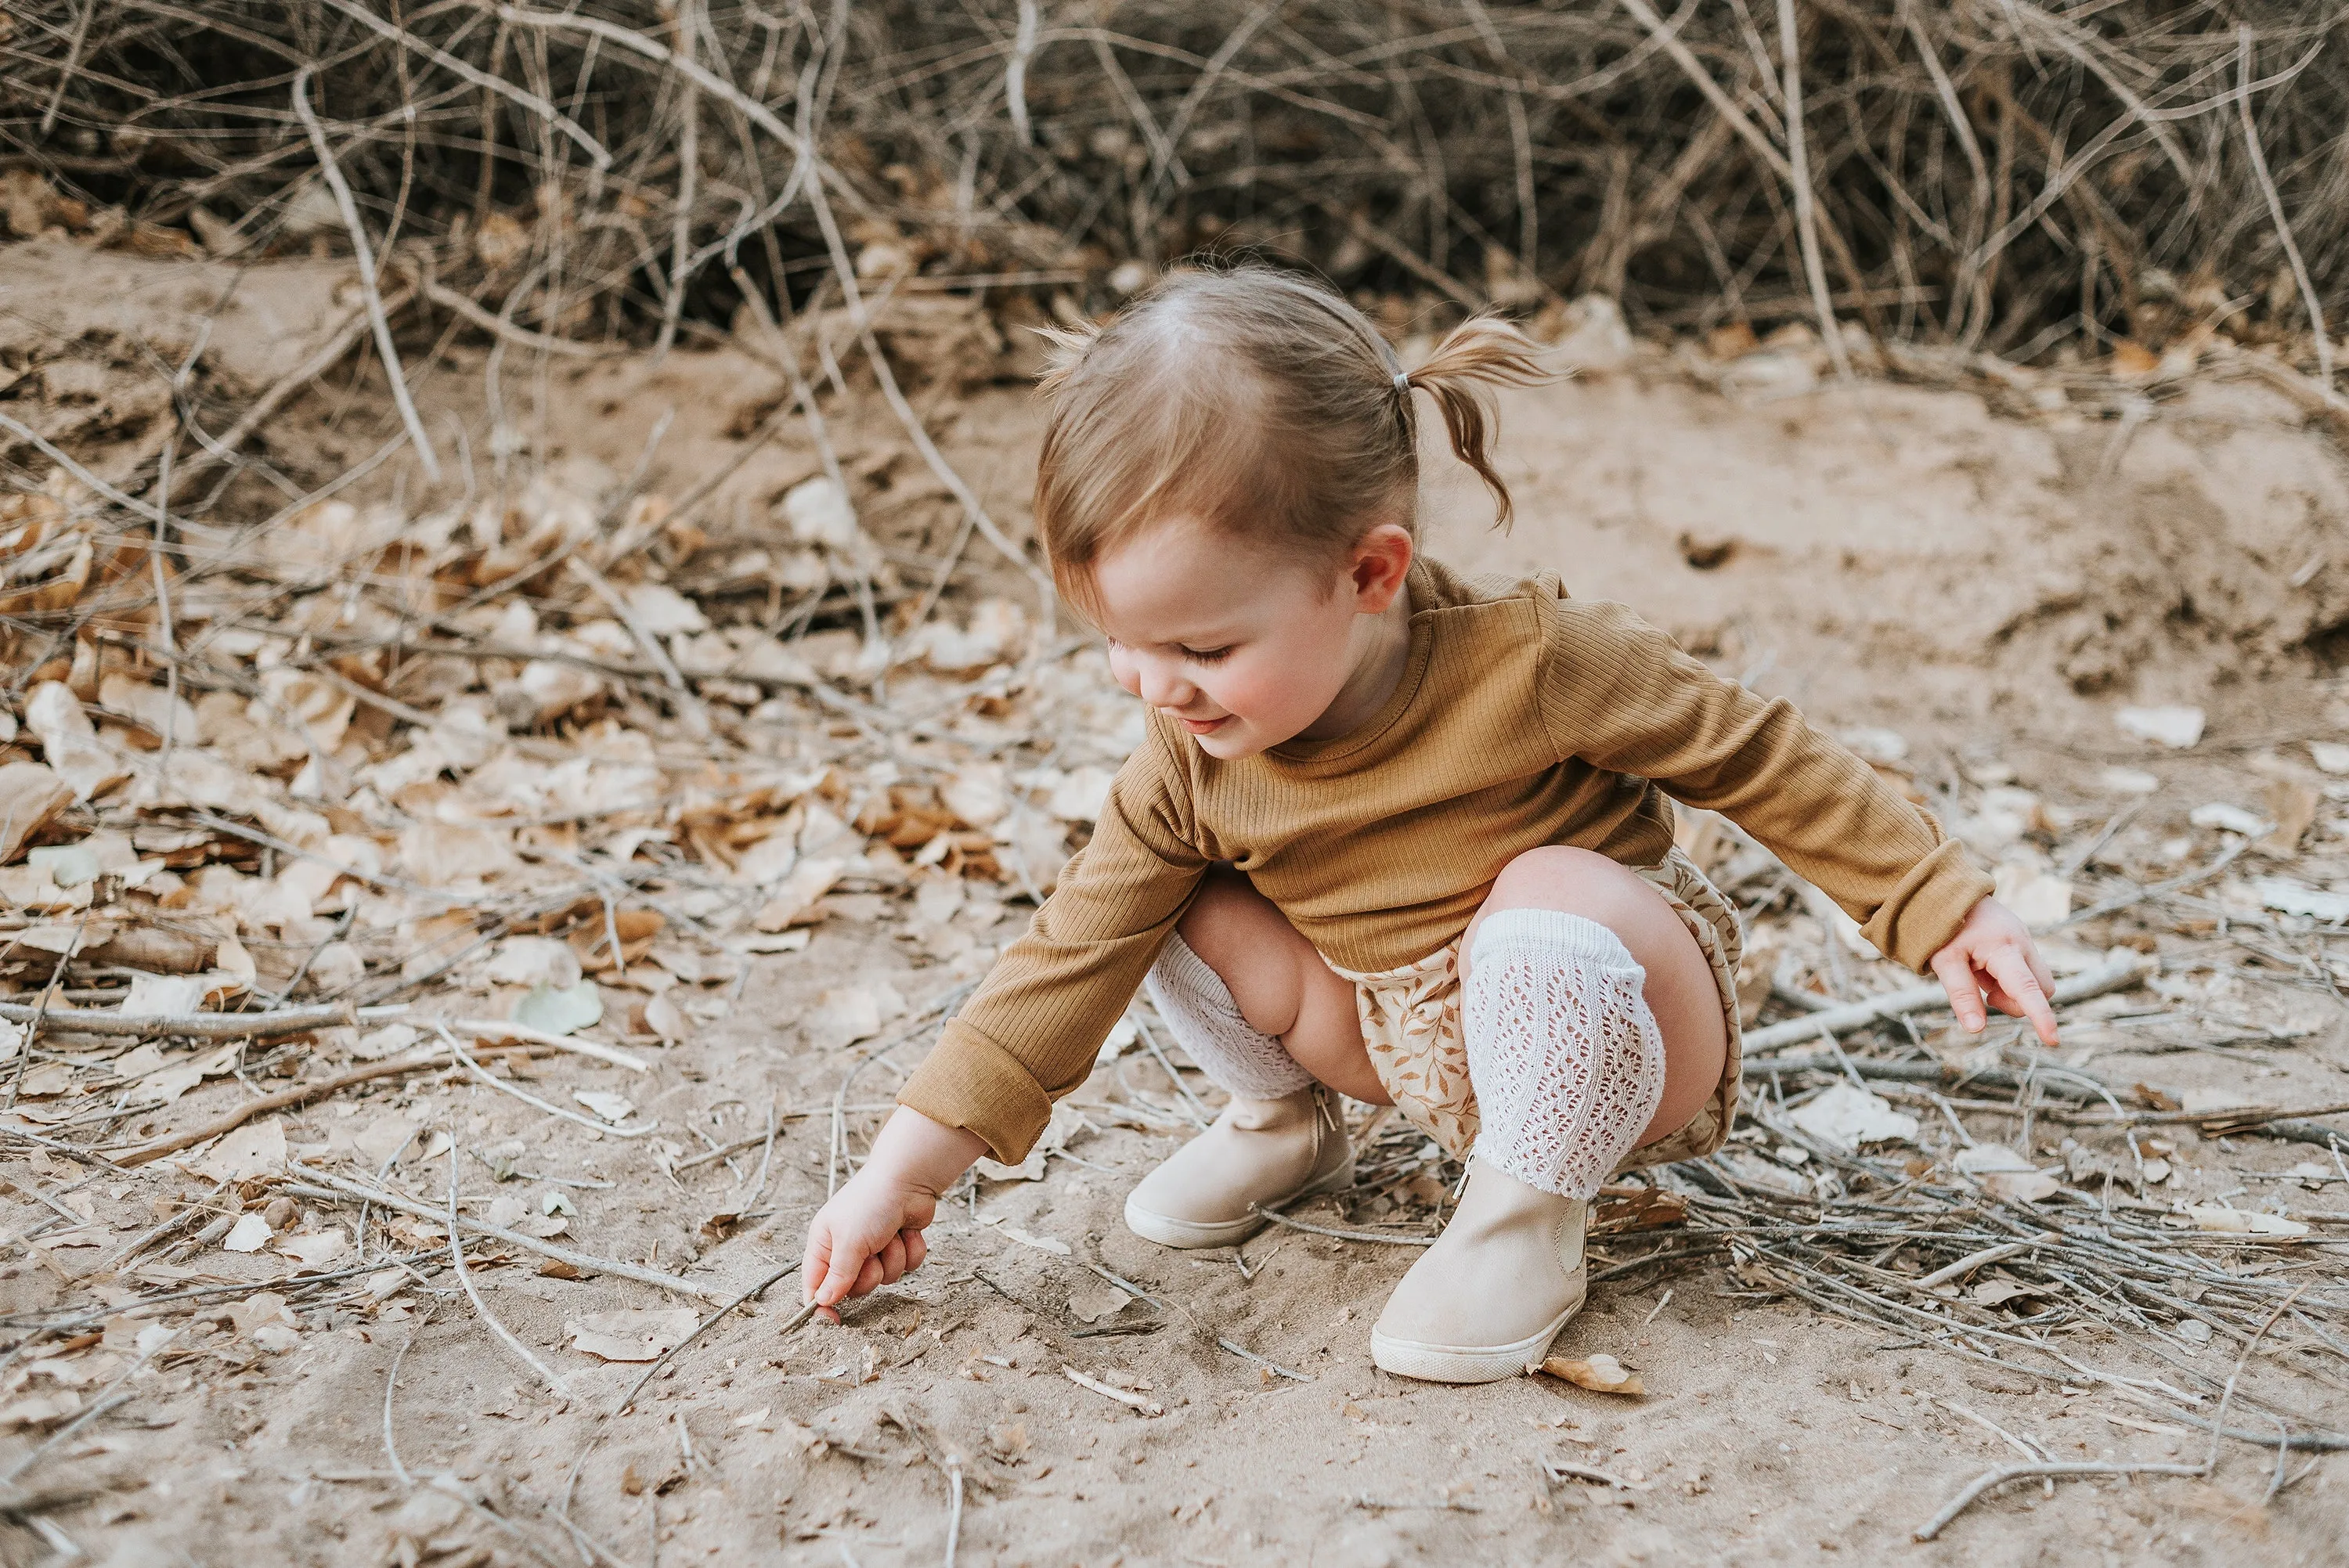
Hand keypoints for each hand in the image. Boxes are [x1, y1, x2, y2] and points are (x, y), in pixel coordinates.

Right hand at [800, 1106, 985, 1322]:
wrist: (908, 1178)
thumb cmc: (871, 1203)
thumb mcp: (849, 1241)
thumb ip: (838, 1275)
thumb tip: (822, 1302)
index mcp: (824, 1243)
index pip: (815, 1285)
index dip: (822, 1305)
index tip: (835, 1321)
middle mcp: (847, 1247)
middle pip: (854, 1287)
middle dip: (869, 1275)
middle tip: (872, 1255)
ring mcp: (874, 1247)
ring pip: (885, 1278)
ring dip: (892, 1259)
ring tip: (890, 1235)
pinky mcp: (898, 1245)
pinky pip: (906, 1267)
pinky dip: (910, 1251)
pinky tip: (906, 1230)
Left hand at [1928, 896, 2058, 1046]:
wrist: (1949, 892)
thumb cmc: (1944, 928)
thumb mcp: (1944, 961)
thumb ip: (1962, 995)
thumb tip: (1976, 1029)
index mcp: (2004, 949)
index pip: (2027, 988)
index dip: (2040, 1016)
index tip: (2052, 1039)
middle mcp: (2023, 945)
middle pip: (2041, 990)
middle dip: (2018, 1003)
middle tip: (1985, 992)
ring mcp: (2027, 943)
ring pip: (2036, 983)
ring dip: (2012, 992)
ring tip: (1982, 976)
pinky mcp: (2023, 944)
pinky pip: (2027, 972)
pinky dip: (2009, 981)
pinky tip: (1987, 968)